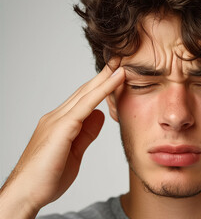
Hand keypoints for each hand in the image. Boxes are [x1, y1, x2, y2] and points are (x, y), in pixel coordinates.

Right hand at [0, 66, 124, 218]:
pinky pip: (86, 105)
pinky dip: (103, 90)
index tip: (115, 74)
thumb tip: (100, 116)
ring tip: (120, 64)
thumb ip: (87, 133)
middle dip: (102, 75)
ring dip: (104, 78)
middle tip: (118, 60)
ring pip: (85, 94)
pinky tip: (115, 79)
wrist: (26, 193)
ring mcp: (57, 120)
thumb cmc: (47, 176)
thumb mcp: (75, 151)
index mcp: (60, 123)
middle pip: (84, 91)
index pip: (84, 99)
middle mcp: (57, 116)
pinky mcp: (61, 128)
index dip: (99, 86)